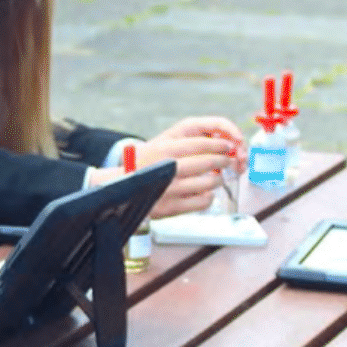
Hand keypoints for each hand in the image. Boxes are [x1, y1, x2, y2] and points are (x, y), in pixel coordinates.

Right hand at [94, 117, 245, 217]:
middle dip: (224, 160)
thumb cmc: (142, 165)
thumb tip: (216, 139)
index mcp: (165, 149)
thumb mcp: (158, 145)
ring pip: (210, 183)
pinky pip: (203, 201)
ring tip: (216, 177)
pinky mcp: (173, 207)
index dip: (220, 144)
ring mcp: (172, 189)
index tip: (228, 145)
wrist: (118, 189)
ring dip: (218, 179)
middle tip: (228, 160)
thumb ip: (184, 142)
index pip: (203, 143)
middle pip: (210, 162)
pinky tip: (204, 192)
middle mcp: (169, 168)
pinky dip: (209, 197)